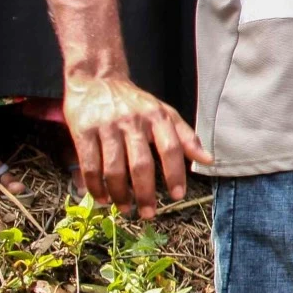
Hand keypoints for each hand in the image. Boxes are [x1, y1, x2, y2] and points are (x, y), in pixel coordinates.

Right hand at [62, 72, 207, 220]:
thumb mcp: (164, 113)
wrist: (97, 79)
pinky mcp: (83, 131)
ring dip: (120, 194)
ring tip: (126, 209)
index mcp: (157, 117)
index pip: (171, 149)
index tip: (177, 195)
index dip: (175, 174)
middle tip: (149, 213)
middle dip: (146, 193)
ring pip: (114, 169)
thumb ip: (185, 137)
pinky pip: (90, 164)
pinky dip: (96, 186)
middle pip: (141, 164)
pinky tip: (102, 198)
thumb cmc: (135, 103)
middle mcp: (133, 121)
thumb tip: (208, 160)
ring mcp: (107, 126)